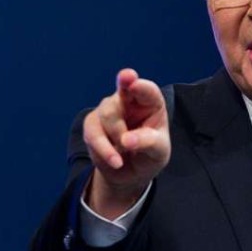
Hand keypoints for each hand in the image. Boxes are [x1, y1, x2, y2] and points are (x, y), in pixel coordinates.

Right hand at [82, 69, 170, 218]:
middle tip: (125, 143)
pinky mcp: (92, 123)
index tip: (129, 78)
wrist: (130, 172)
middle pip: (117, 103)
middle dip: (118, 124)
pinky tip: (115, 161)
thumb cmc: (149, 155)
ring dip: (114, 141)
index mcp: (150, 102)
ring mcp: (108, 109)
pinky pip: (93, 134)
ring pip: (105, 117)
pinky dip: (104, 151)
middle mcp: (127, 100)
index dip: (138, 85)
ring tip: (123, 157)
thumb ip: (148, 143)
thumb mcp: (159, 152)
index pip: (146, 90)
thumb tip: (125, 140)